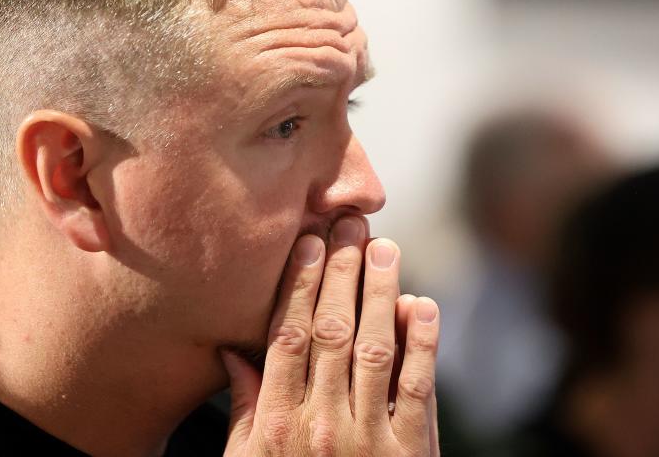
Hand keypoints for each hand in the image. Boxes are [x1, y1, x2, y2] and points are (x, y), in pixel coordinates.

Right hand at [222, 216, 440, 455]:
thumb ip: (246, 410)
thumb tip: (234, 351)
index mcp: (277, 424)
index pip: (289, 337)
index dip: (300, 285)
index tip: (308, 242)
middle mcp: (322, 425)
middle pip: (333, 332)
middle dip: (342, 272)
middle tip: (350, 224)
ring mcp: (370, 439)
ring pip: (376, 350)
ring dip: (382, 294)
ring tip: (385, 248)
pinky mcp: (410, 454)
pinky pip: (418, 390)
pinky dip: (423, 345)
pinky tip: (422, 306)